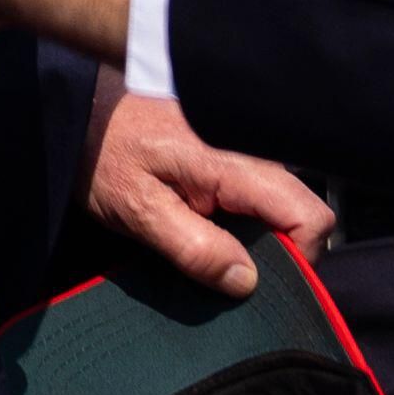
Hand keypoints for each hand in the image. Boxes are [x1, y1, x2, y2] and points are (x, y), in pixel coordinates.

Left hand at [84, 81, 328, 299]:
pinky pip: (259, 195)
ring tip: (210, 250)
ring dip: (257, 238)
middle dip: (277, 253)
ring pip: (280, 206)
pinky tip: (206, 229)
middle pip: (301, 213)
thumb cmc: (105, 158)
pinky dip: (243, 221)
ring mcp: (246, 150)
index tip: (258, 283)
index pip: (311, 215)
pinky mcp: (233, 154)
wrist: (82, 111)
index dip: (300, 259)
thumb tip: (246, 281)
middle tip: (226, 272)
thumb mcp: (139, 210)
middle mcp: (253, 152)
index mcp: (236, 163)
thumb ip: (194, 247)